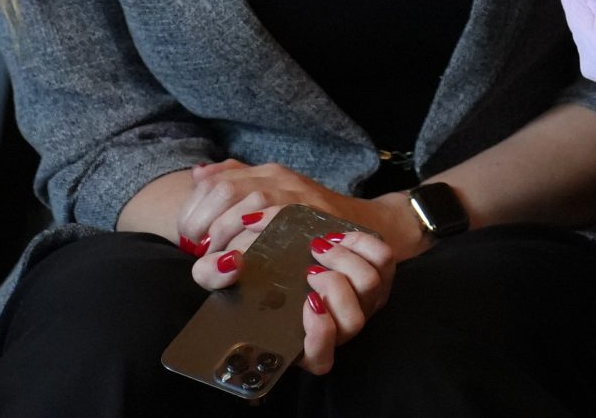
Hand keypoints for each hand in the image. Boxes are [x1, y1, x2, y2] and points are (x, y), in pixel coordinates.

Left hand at [172, 161, 416, 261]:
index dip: (194, 210)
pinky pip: (273, 226)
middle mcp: (282, 179)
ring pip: (247, 205)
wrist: (366, 229)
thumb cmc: (312, 220)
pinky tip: (241, 262)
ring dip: (225, 236)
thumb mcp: (277, 194)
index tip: (191, 238)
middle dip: (205, 225)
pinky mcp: (312, 221)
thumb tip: (199, 175)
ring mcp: (298, 198)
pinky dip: (251, 245)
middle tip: (202, 253)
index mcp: (269, 173)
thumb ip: (240, 181)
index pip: (216, 181)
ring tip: (220, 259)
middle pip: (226, 191)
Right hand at [194, 209, 397, 375]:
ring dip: (346, 262)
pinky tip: (339, 236)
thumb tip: (230, 262)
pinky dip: (362, 244)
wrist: (291, 245)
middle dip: (334, 288)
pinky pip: (382, 259)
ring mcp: (363, 301)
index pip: (321, 358)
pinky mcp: (377, 272)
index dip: (320, 335)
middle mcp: (339, 328)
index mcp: (304, 344)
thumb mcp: (226, 275)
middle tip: (309, 268)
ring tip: (319, 247)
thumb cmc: (257, 272)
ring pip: (370, 286)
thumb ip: (213, 275)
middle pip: (353, 319)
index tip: (307, 304)